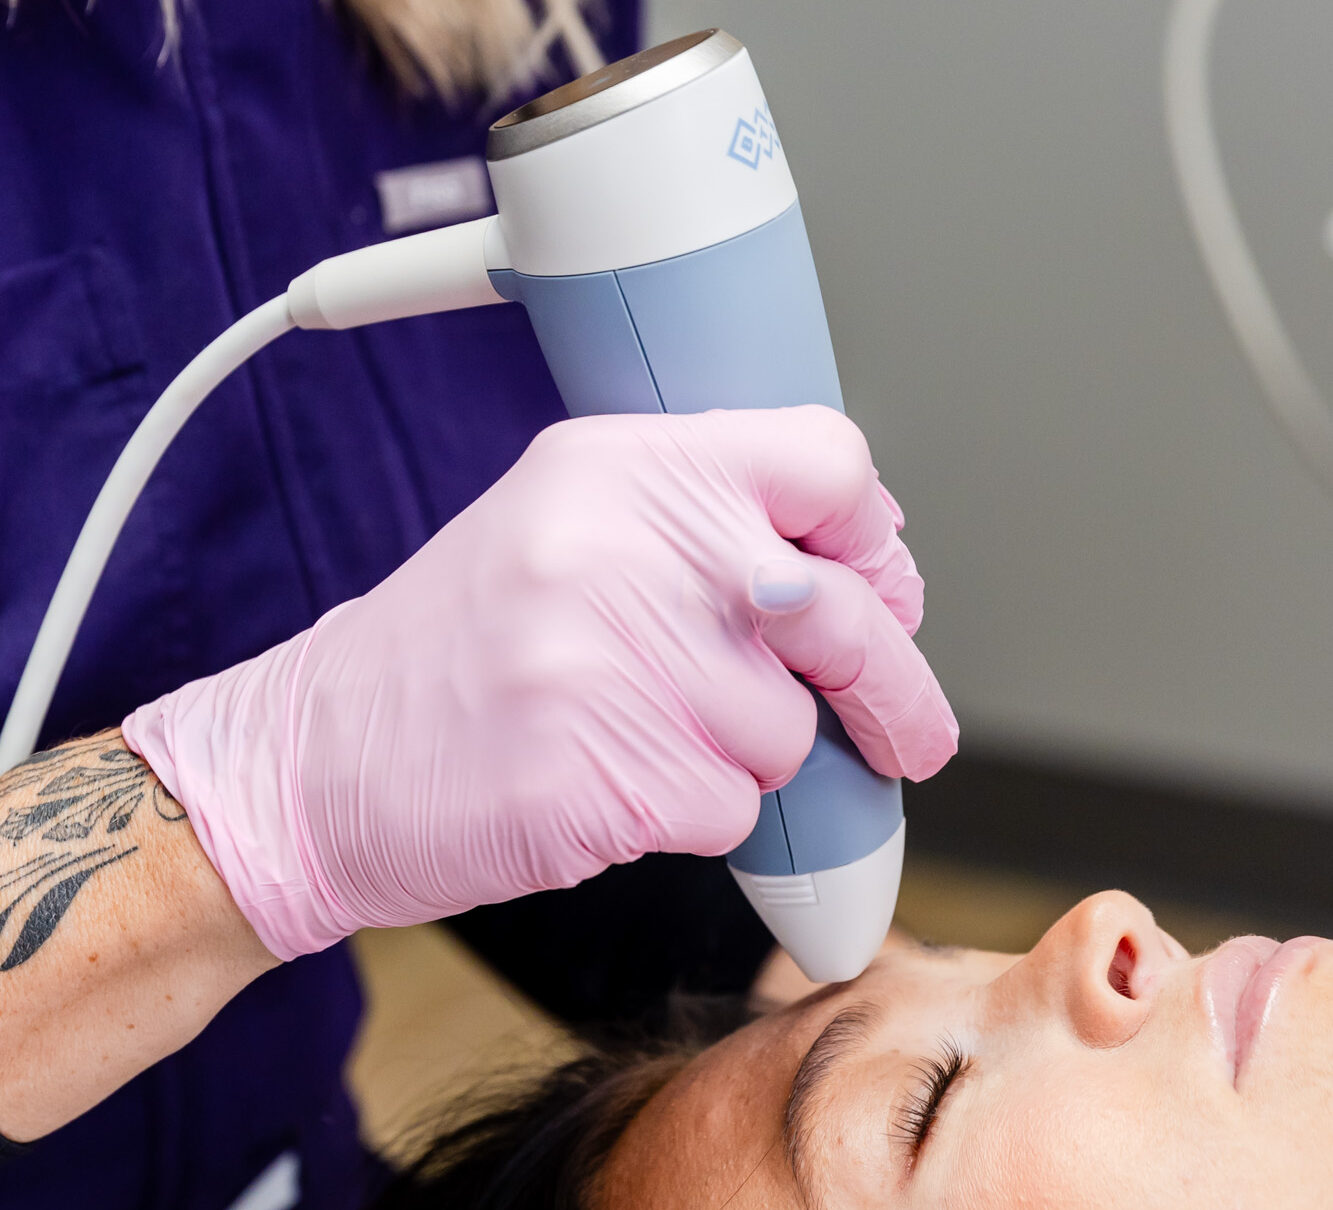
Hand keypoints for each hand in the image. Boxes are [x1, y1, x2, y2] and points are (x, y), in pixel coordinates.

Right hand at [122, 407, 956, 958]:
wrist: (316, 756)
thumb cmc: (455, 648)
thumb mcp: (568, 529)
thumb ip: (702, 530)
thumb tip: (858, 573)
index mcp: (621, 465)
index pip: (825, 462)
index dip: (873, 540)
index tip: (883, 591)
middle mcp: (625, 547)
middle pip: (845, 617)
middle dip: (892, 691)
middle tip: (902, 733)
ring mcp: (614, 663)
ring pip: (788, 731)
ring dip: (740, 754)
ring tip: (638, 734)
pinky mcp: (608, 778)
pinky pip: (730, 808)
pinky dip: (693, 812)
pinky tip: (609, 783)